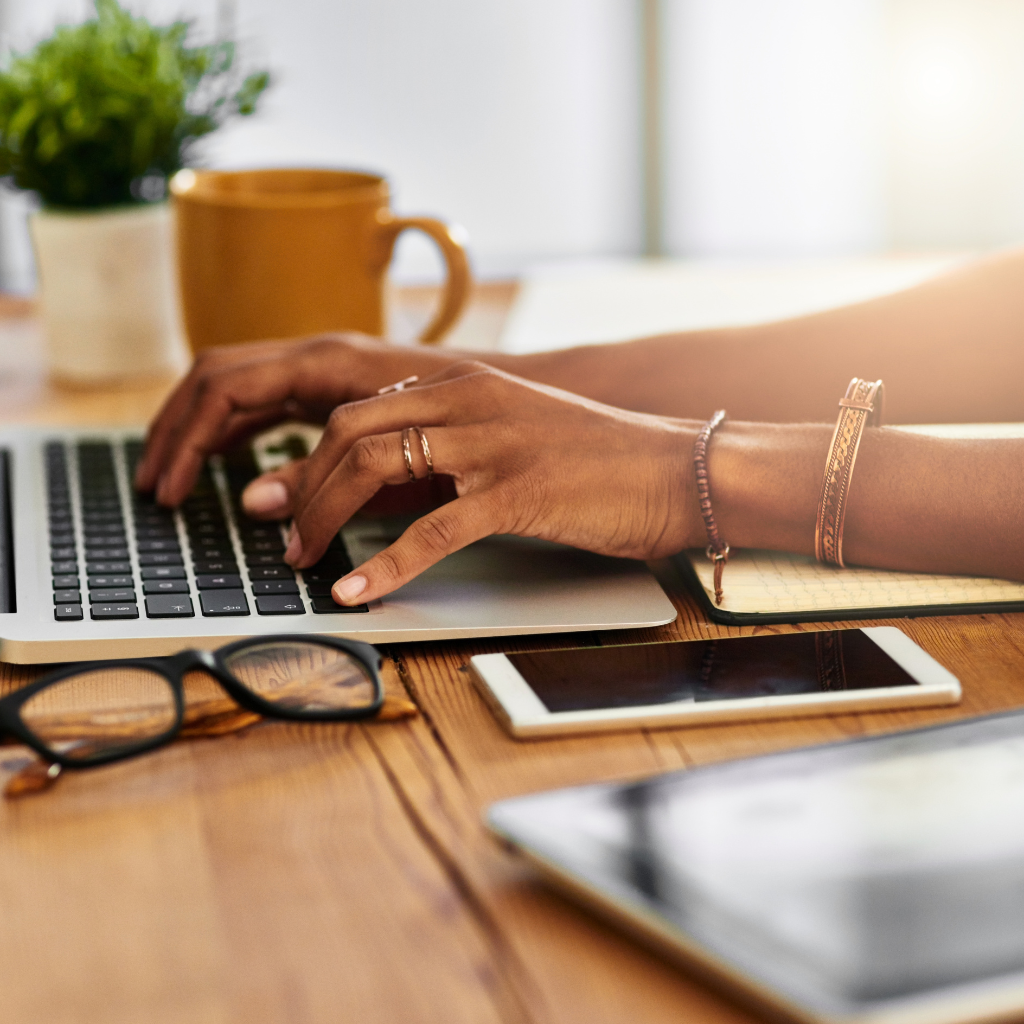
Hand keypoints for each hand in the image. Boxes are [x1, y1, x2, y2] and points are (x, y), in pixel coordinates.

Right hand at [134, 333, 477, 502]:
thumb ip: (322, 478)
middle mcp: (317, 354)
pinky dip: (232, 427)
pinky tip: (222, 460)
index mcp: (325, 361)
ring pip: (235, 383)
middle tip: (153, 485)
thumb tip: (253, 502)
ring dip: (197, 428)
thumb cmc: (466, 421)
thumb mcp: (393, 460)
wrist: (514, 395)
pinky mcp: (334, 386)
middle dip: (176, 429)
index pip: (225, 387)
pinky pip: (264, 397)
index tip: (169, 487)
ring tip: (172, 477)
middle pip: (216, 377)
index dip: (187, 439)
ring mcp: (324, 366)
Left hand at [244, 363, 701, 604]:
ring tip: (303, 559)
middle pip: (350, 433)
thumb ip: (454, 443)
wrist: (676, 468)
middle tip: (278, 531)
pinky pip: (431, 532)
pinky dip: (384, 566)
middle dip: (301, 486)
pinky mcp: (517, 492)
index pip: (358, 409)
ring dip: (325, 518)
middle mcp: (468, 402)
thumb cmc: (599, 458)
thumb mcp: (514, 433)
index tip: (278, 492)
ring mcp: (492, 444)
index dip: (307, 455)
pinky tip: (357, 593)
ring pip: (376, 468)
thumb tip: (398, 477)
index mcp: (463, 384)